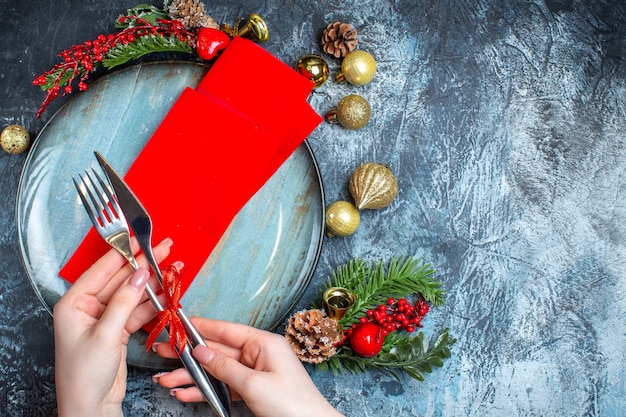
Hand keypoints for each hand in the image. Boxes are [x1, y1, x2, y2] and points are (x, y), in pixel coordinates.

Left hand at [53, 238, 171, 416]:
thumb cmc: (84, 374)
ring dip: (152, 284)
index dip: (123, 253)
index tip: (140, 239)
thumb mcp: (105, 334)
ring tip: (172, 271)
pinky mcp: (118, 330)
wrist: (90, 406)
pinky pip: (137, 310)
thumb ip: (124, 302)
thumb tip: (140, 275)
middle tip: (164, 248)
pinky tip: (167, 295)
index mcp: (74, 303)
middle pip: (120, 279)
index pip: (101, 270)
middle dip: (143, 265)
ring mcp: (104, 318)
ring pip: (132, 294)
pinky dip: (153, 304)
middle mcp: (88, 307)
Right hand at [152, 318, 343, 416]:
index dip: (201, 327)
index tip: (179, 323)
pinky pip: (224, 386)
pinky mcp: (253, 389)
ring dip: (192, 377)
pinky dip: (205, 390)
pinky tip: (185, 393)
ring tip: (166, 380)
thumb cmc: (292, 404)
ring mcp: (256, 372)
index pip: (226, 330)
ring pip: (217, 371)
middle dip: (189, 355)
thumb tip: (201, 351)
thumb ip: (224, 367)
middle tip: (163, 351)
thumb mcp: (254, 384)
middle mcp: (259, 354)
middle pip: (217, 351)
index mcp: (264, 343)